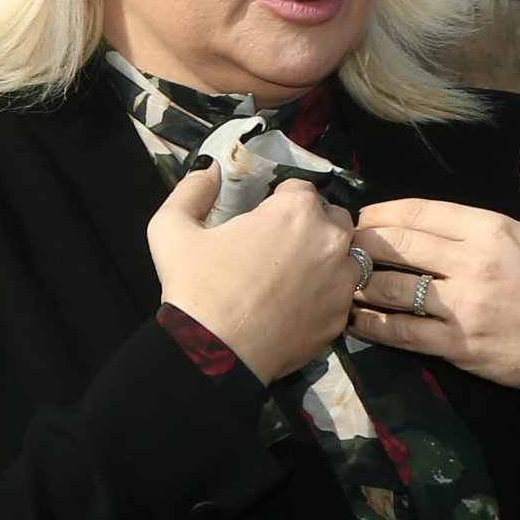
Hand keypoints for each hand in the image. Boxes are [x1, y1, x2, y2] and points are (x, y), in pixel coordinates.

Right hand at [148, 165, 355, 381]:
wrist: (216, 352)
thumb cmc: (195, 287)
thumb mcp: (172, 227)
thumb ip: (193, 188)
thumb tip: (209, 167)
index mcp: (297, 211)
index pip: (302, 189)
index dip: (280, 200)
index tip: (264, 217)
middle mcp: (331, 241)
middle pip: (334, 218)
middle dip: (312, 224)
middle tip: (280, 244)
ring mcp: (342, 281)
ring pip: (347, 256)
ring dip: (327, 258)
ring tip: (292, 274)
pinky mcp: (342, 315)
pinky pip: (342, 295)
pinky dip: (326, 294)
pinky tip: (297, 303)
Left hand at [351, 127, 519, 416]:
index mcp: (495, 230)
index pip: (419, 212)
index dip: (381, 211)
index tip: (365, 215)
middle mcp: (473, 265)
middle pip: (394, 244)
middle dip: (361, 241)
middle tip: (345, 244)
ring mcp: (463, 308)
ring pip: (388, 287)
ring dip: (358, 281)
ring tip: (343, 278)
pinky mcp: (459, 347)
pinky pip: (400, 332)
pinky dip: (371, 324)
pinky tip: (356, 318)